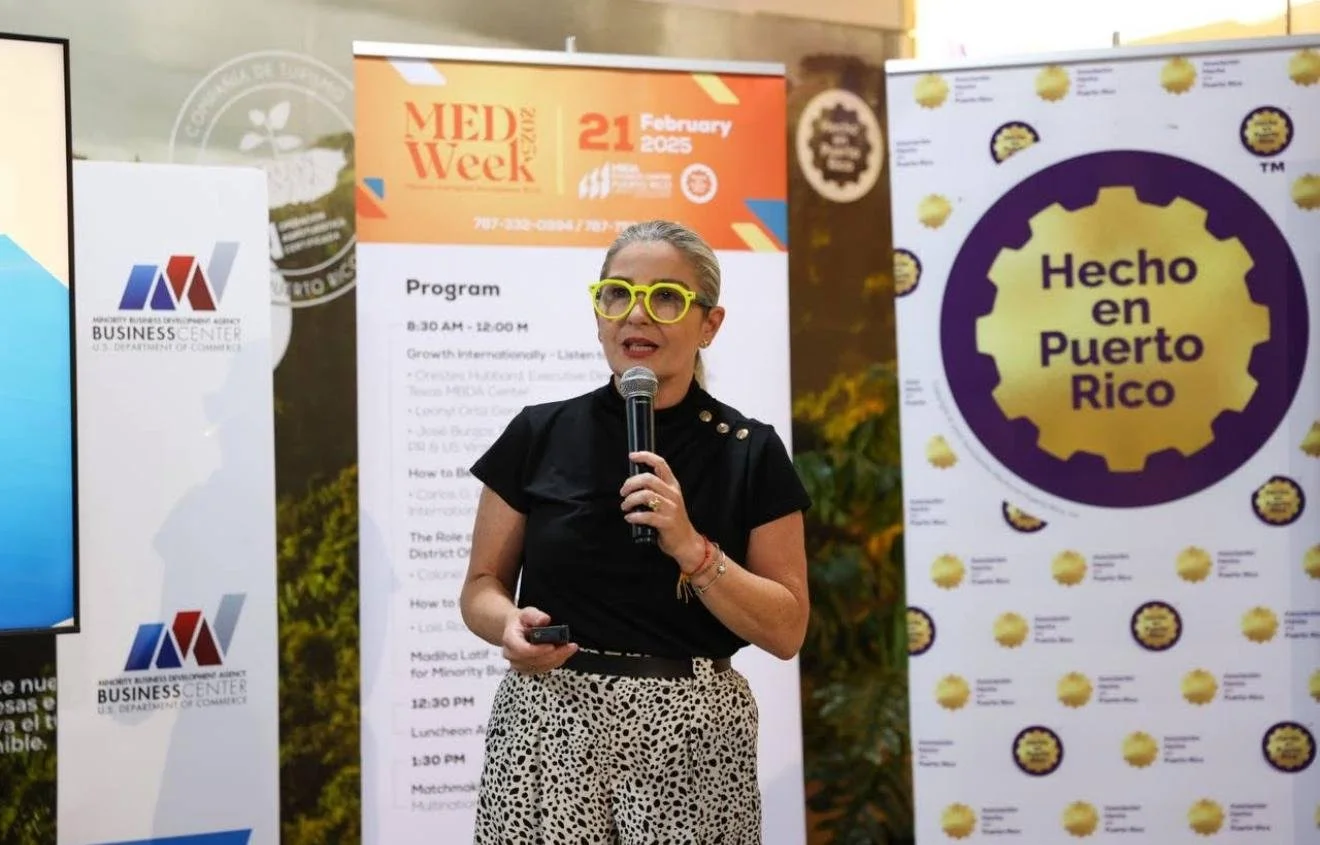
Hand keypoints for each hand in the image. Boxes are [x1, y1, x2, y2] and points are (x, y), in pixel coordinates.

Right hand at [501, 606, 577, 673]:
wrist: (516, 630)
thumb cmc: (521, 622)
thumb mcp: (527, 613)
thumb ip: (535, 616)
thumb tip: (544, 620)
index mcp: (509, 639)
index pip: (522, 649)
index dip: (538, 650)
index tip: (552, 646)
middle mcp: (511, 655)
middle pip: (533, 660)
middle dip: (553, 655)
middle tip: (569, 647)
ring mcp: (518, 664)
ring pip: (540, 667)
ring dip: (557, 659)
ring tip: (570, 649)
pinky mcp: (527, 669)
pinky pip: (543, 669)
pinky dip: (555, 662)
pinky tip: (564, 654)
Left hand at [621, 450, 705, 572]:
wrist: (686, 542)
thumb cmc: (672, 520)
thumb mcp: (668, 500)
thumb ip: (655, 489)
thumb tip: (634, 482)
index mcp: (673, 486)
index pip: (661, 464)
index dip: (646, 457)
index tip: (632, 456)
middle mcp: (673, 494)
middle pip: (648, 479)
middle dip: (631, 483)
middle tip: (623, 492)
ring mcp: (671, 508)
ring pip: (646, 495)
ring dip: (630, 500)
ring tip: (625, 507)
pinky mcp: (667, 522)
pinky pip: (647, 515)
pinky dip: (634, 516)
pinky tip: (629, 518)